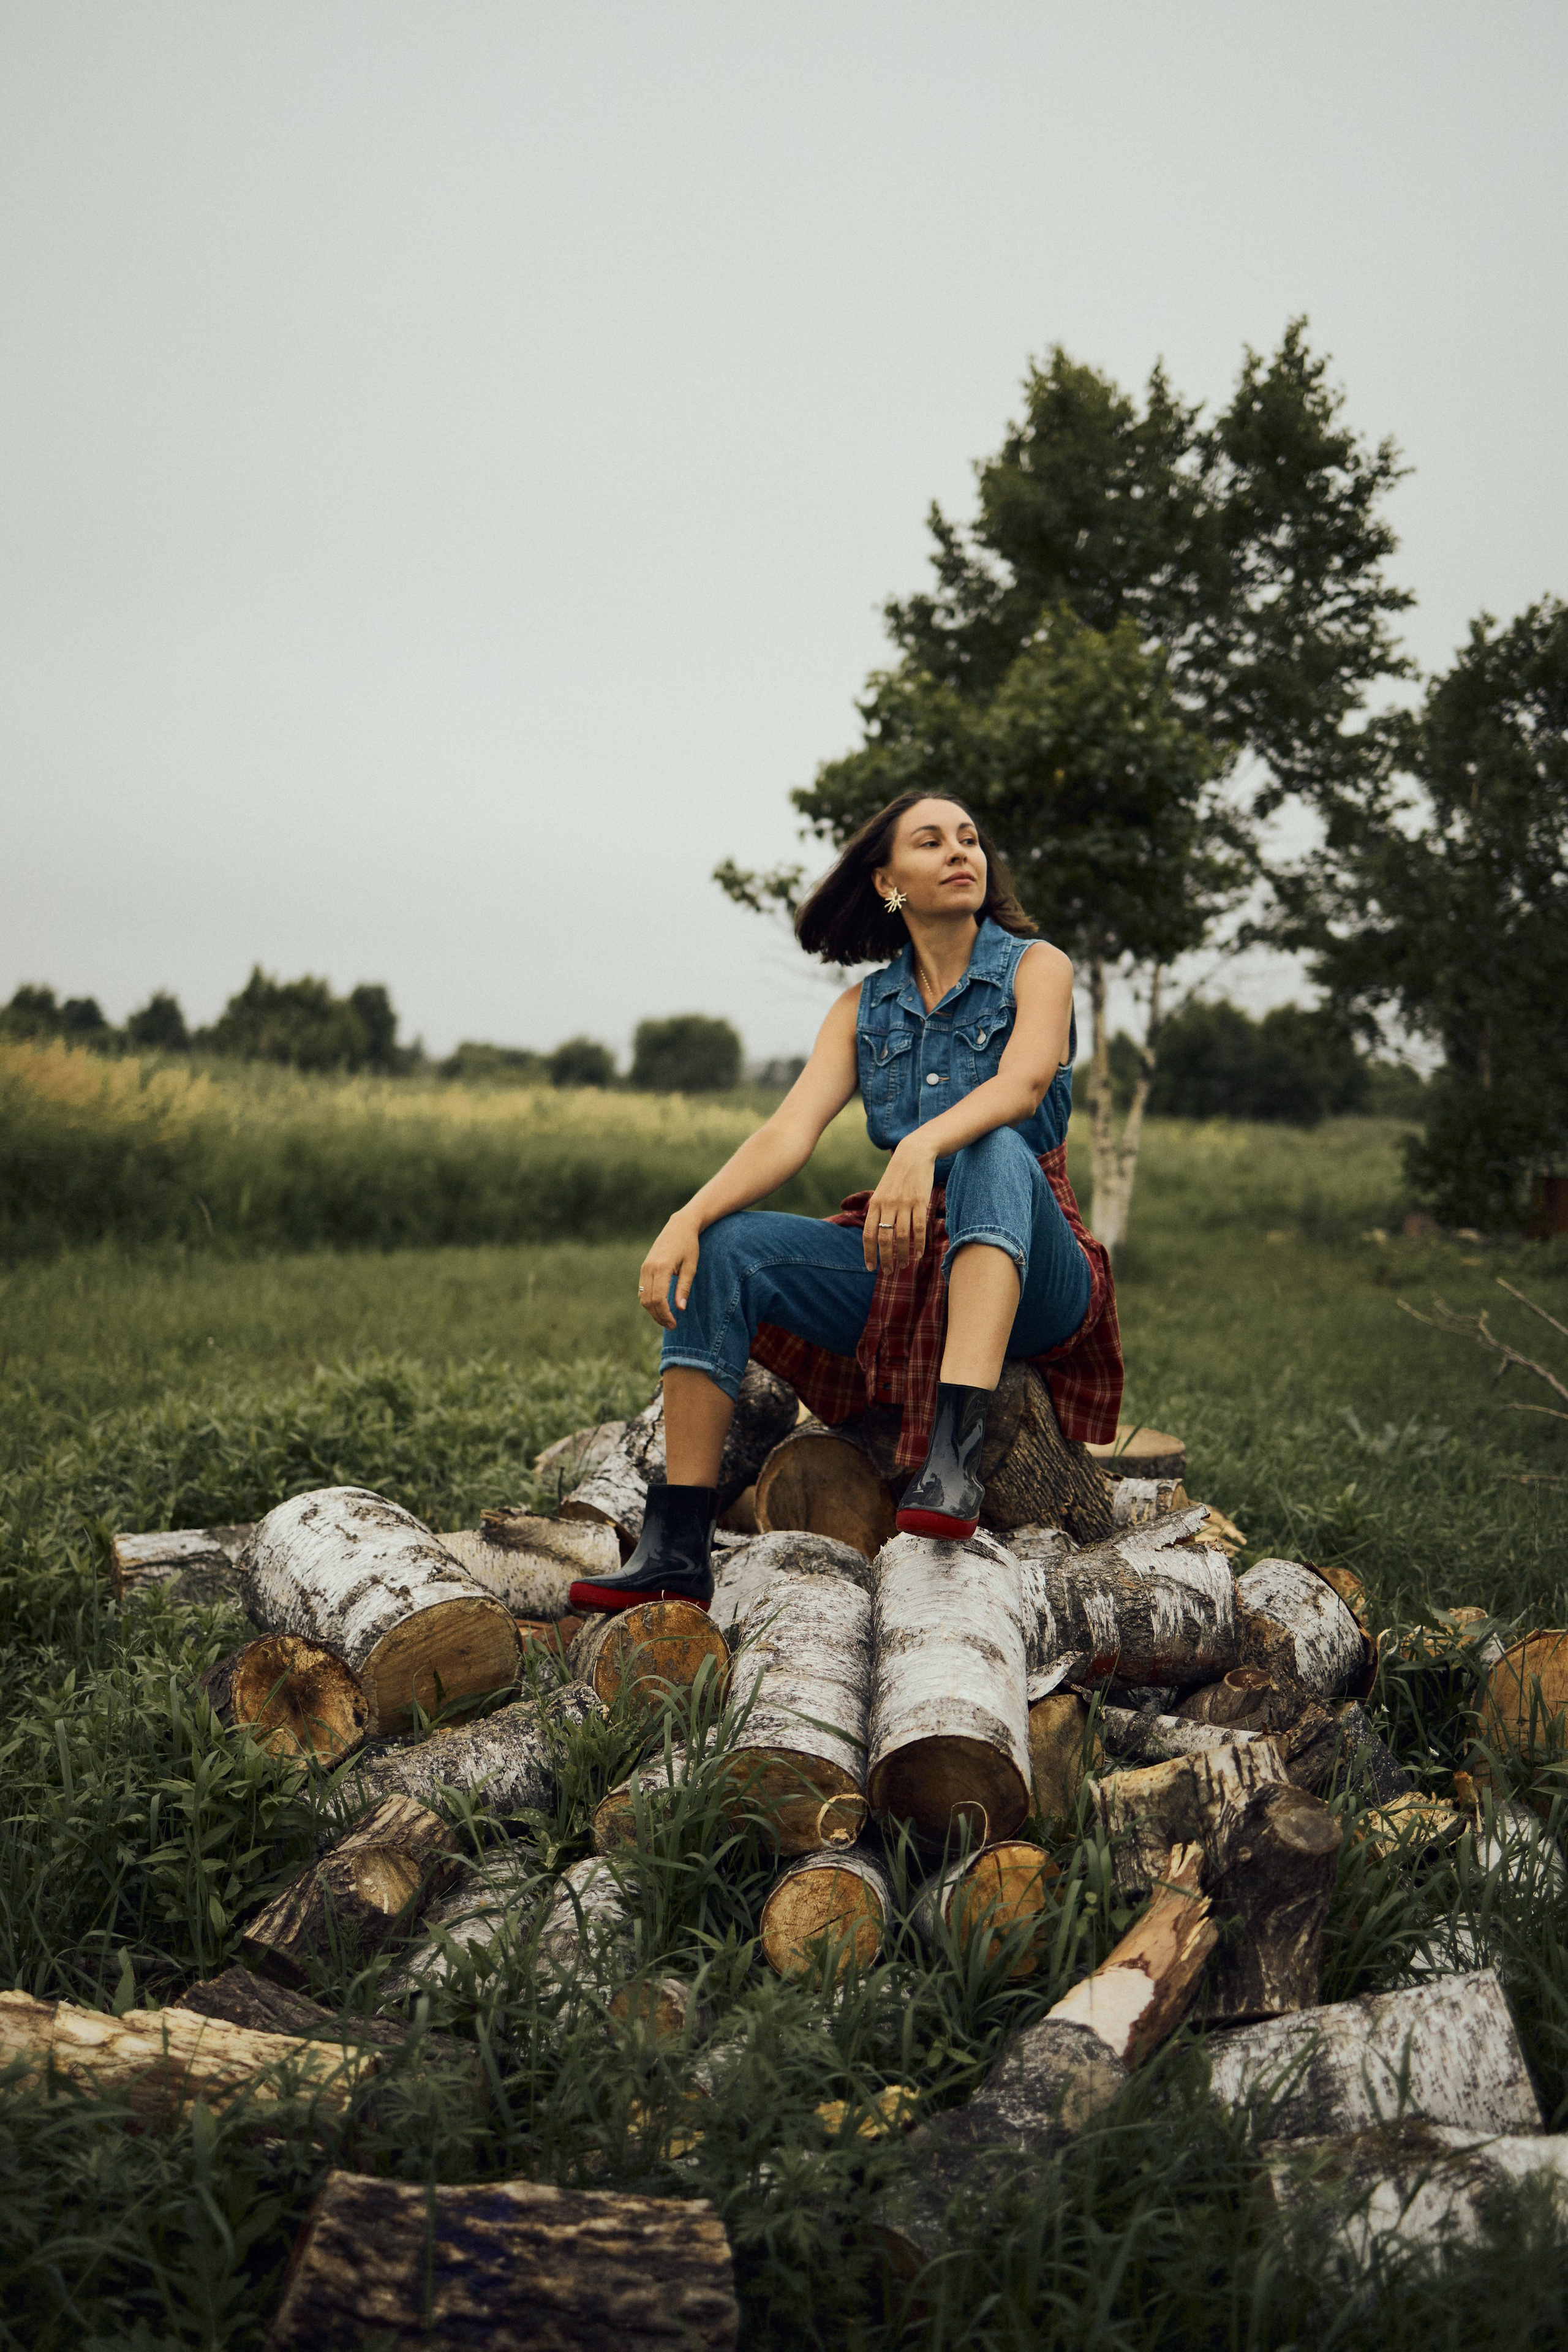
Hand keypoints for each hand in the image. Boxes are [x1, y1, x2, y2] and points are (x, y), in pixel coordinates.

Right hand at [638, 1214, 701, 1329]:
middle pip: (648, 1301)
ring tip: (666, 1318)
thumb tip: (680, 1309)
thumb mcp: (691, 1266)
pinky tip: (661, 1306)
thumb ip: (684, 1288)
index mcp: (662, 1267)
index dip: (665, 1314)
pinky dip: (649, 1301)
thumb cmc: (689, 1245)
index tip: (674, 1323)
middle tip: (671, 1325)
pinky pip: (643, 1290)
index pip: (658, 1298)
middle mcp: (649, 1268)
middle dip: (658, 1316)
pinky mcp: (644, 1267)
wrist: (679, 1226)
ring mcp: (644, 1267)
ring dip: (653, 1311)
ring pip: (643, 1297)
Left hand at [863, 1141, 936, 1273]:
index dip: (869, 1253)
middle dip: (885, 1258)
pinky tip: (919, 1254)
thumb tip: (875, 1234)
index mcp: (875, 1203)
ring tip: (903, 1266)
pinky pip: (918, 1228)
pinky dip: (919, 1244)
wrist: (914, 1154)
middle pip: (884, 1238)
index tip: (870, 1267)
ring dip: (902, 1254)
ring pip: (901, 1236)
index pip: (868, 1234)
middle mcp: (887, 1205)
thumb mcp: (882, 1191)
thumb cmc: (897, 1176)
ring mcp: (904, 1203)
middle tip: (888, 1272)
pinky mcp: (920, 1201)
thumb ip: (878, 1210)